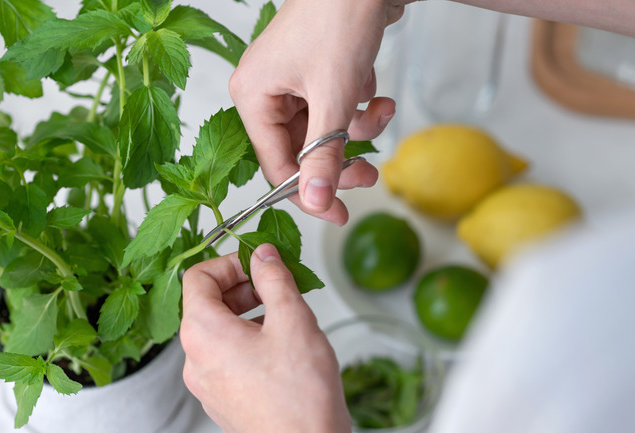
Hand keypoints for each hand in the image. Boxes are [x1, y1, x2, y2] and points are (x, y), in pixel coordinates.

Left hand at [180, 244, 350, 432]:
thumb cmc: (298, 398)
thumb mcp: (292, 319)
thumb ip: (274, 278)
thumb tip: (263, 255)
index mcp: (203, 333)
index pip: (197, 276)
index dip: (229, 261)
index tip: (258, 262)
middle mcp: (195, 359)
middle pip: (207, 303)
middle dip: (244, 287)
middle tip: (277, 285)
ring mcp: (207, 383)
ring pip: (220, 331)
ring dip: (250, 314)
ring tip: (286, 317)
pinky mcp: (223, 399)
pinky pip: (228, 357)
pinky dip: (250, 341)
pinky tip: (283, 347)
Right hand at [229, 0, 406, 224]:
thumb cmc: (338, 18)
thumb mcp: (334, 97)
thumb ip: (324, 154)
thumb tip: (317, 201)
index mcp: (252, 96)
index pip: (275, 165)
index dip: (309, 194)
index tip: (339, 213)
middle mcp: (266, 91)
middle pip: (301, 152)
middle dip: (340, 160)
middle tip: (369, 174)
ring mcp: (291, 83)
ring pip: (324, 133)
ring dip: (357, 130)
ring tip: (382, 114)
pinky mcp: (316, 75)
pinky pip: (335, 110)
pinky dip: (359, 108)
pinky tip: (376, 93)